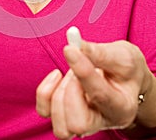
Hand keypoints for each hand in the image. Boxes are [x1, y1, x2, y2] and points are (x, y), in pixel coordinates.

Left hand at [36, 39, 151, 138]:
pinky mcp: (64, 116)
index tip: (71, 49)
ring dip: (59, 92)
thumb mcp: (121, 55)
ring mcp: (82, 123)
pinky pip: (45, 111)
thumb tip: (76, 44)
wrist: (124, 77)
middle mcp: (102, 121)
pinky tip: (58, 76)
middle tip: (76, 71)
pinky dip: (45, 92)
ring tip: (72, 74)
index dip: (82, 71)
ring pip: (60, 126)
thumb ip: (100, 53)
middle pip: (77, 124)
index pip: (99, 95)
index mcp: (122, 107)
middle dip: (70, 92)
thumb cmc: (125, 66)